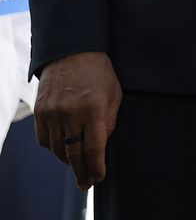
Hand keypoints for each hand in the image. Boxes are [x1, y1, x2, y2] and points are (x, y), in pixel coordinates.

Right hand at [34, 51, 121, 188]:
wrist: (72, 51)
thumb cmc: (99, 73)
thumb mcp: (114, 94)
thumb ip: (109, 121)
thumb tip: (101, 146)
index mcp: (93, 109)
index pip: (93, 147)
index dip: (96, 166)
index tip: (98, 178)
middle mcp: (70, 113)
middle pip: (73, 153)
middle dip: (81, 171)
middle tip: (86, 184)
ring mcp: (52, 113)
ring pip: (57, 148)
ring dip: (67, 161)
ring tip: (76, 167)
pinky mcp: (40, 111)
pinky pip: (44, 139)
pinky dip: (53, 148)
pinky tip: (62, 150)